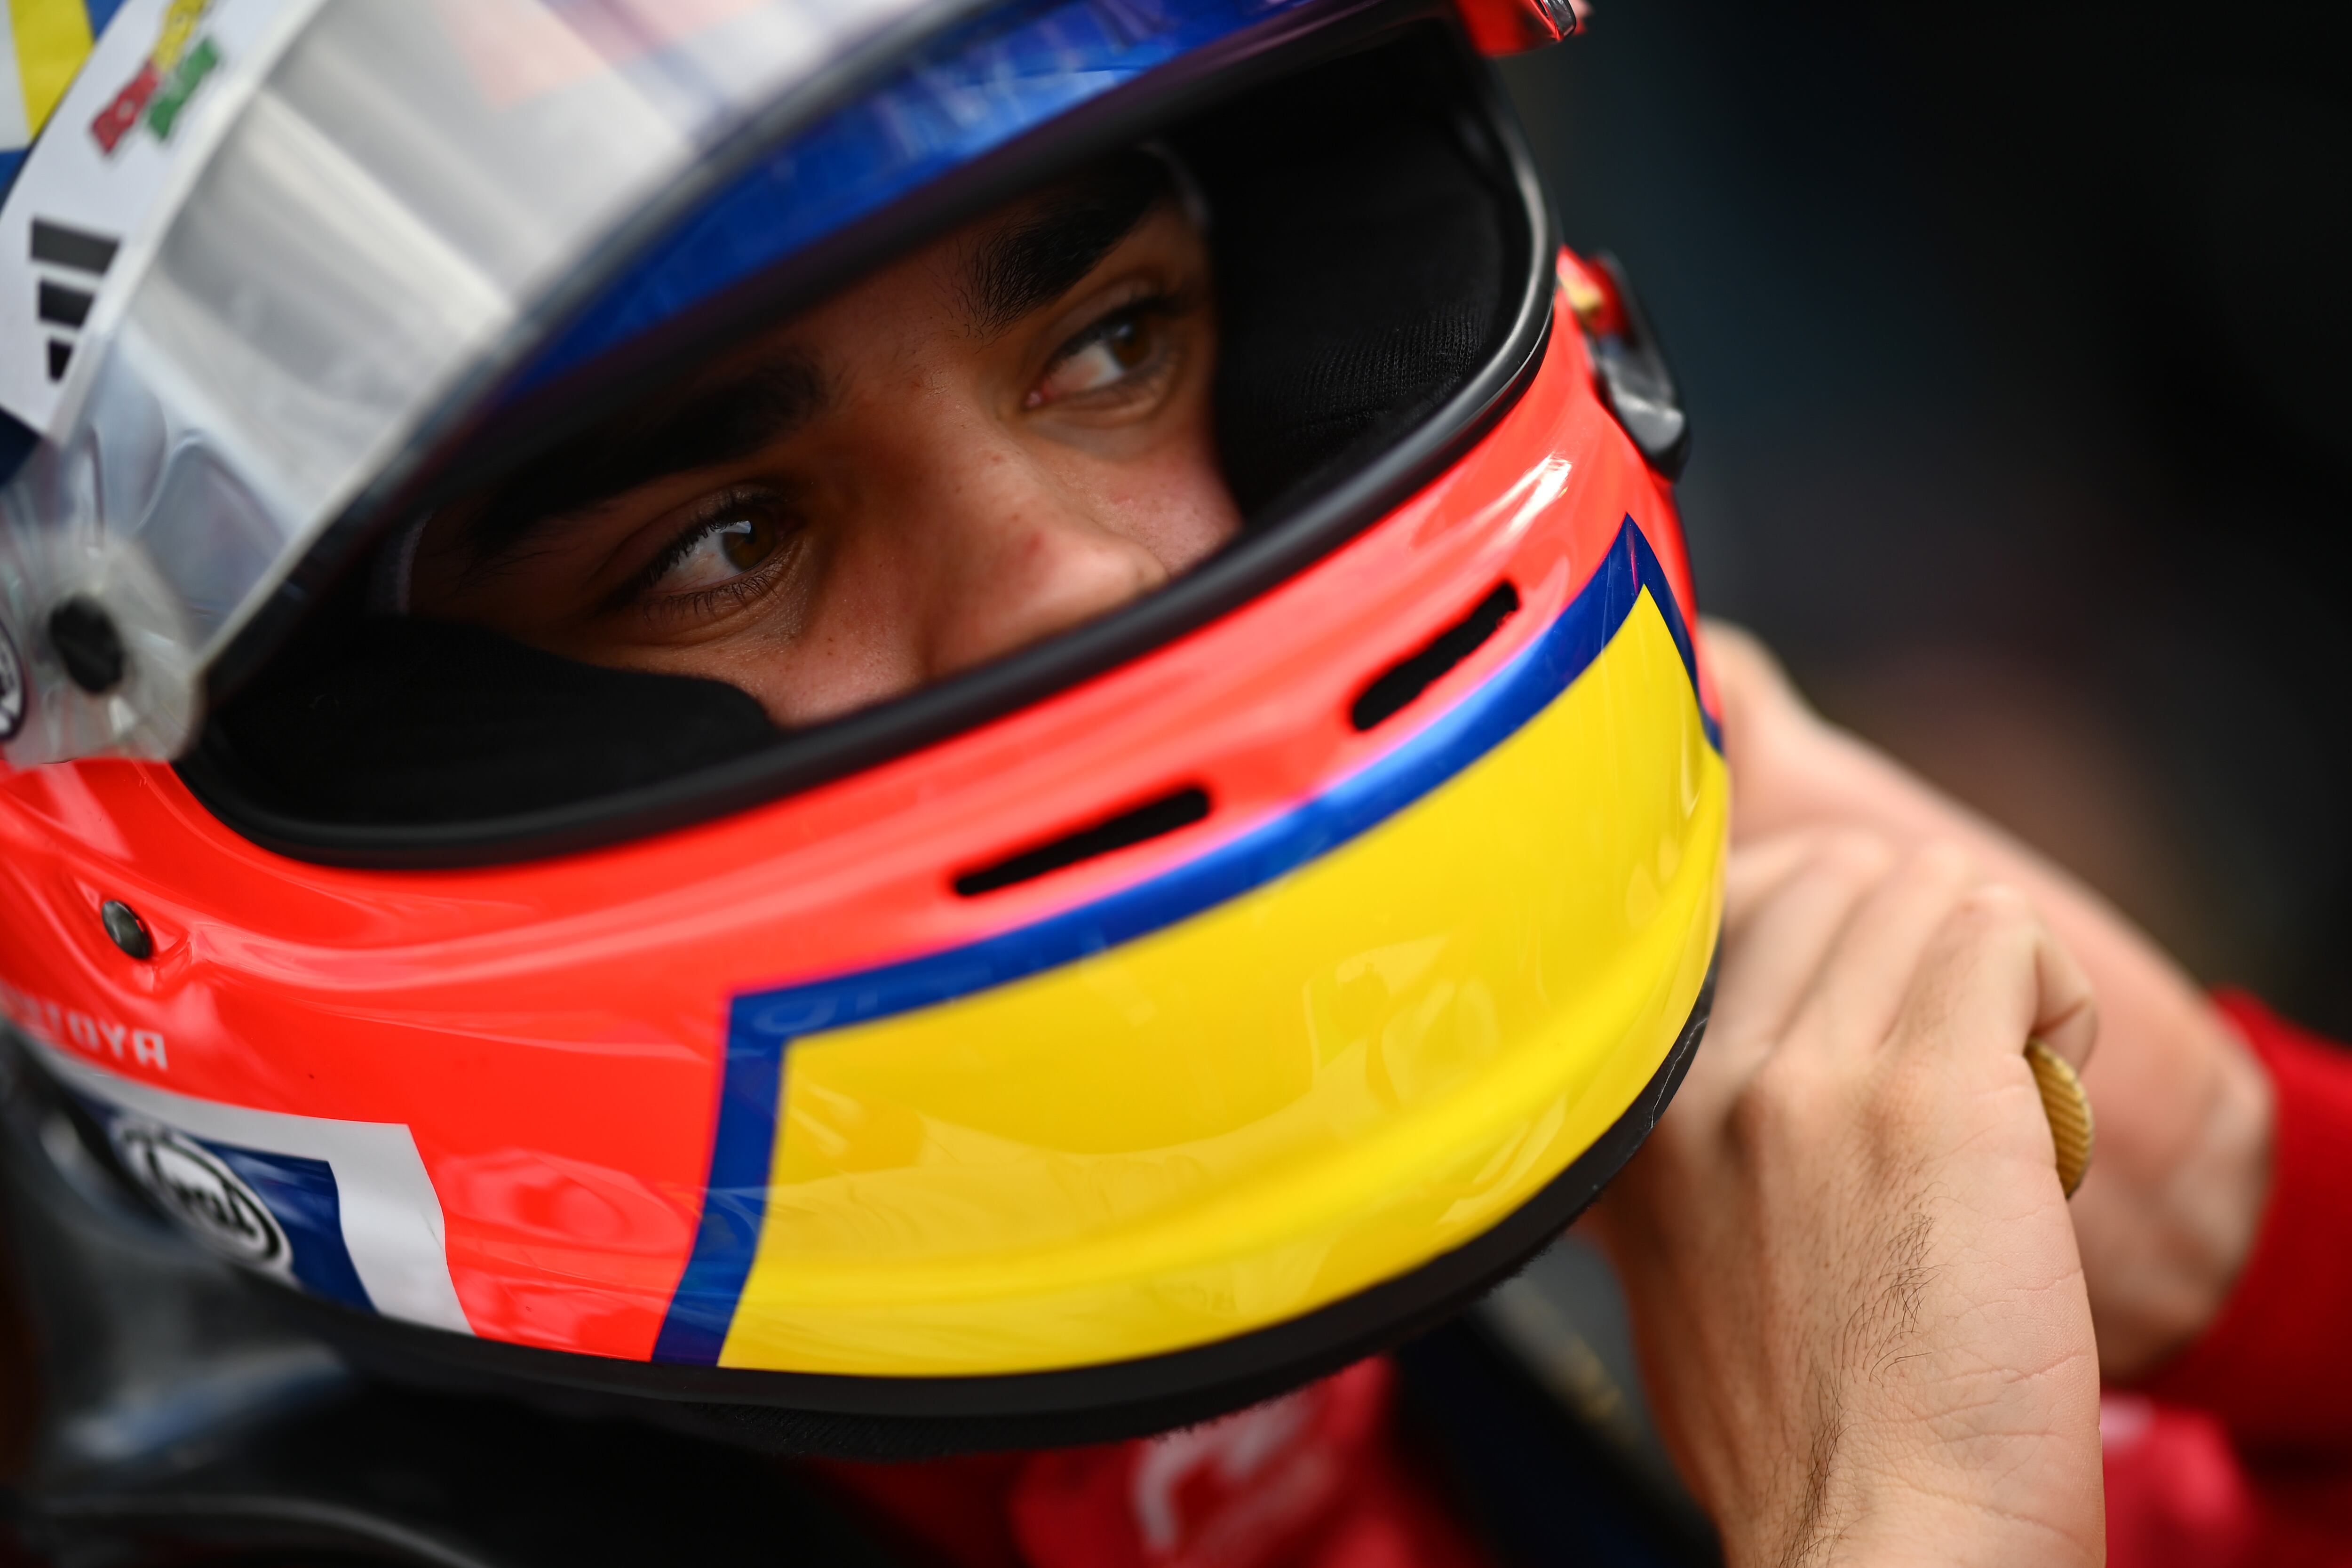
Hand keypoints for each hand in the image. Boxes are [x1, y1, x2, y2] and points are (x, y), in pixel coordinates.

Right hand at [1598, 834, 2105, 1567]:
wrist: (1885, 1536)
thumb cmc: (1806, 1429)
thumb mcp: (1671, 1262)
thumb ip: (1682, 1140)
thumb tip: (1734, 1051)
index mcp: (1632, 1112)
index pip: (1723, 901)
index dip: (1826, 937)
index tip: (1869, 1013)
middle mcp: (1700, 1077)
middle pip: (1836, 877)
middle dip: (1917, 949)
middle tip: (1951, 1066)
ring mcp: (1806, 1079)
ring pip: (1928, 893)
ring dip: (1994, 974)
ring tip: (2004, 1090)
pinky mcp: (1931, 1097)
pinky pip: (2004, 936)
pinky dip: (2048, 997)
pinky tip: (2044, 1097)